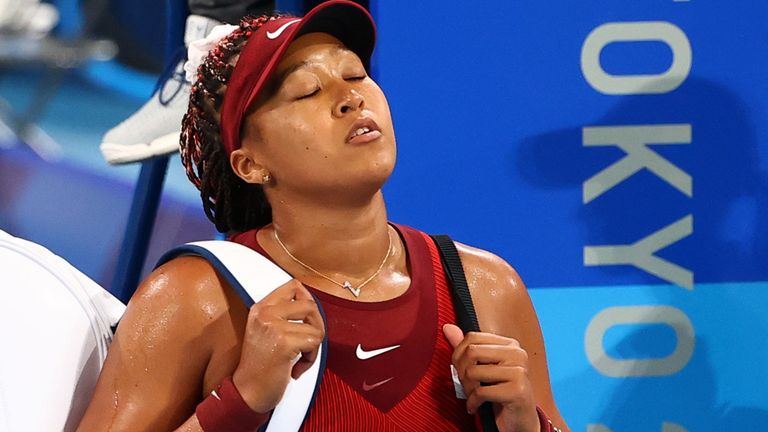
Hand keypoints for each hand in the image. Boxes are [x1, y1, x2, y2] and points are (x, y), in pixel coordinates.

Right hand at [232, 279, 324, 413]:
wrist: (247, 392)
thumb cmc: (259, 366)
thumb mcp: (264, 331)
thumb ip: (282, 315)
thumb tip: (310, 305)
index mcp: (260, 308)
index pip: (293, 286)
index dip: (308, 300)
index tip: (307, 318)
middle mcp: (265, 314)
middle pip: (310, 304)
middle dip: (316, 326)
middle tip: (307, 343)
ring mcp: (274, 326)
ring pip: (316, 327)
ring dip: (313, 347)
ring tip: (299, 358)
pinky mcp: (283, 342)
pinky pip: (314, 343)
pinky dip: (310, 359)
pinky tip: (296, 368)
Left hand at [443, 324, 539, 431]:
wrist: (520, 420)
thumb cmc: (500, 392)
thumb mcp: (482, 367)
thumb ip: (466, 347)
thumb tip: (447, 327)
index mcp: (510, 344)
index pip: (472, 337)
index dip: (459, 355)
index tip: (461, 370)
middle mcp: (517, 354)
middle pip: (472, 352)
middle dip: (462, 372)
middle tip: (466, 386)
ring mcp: (519, 371)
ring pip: (473, 372)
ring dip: (467, 389)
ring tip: (473, 396)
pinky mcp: (518, 390)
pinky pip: (481, 392)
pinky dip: (473, 402)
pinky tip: (476, 406)